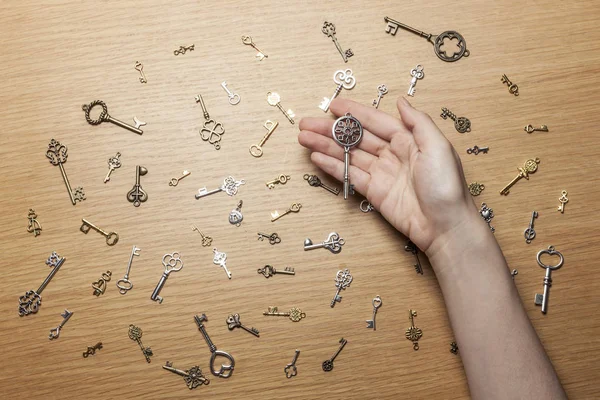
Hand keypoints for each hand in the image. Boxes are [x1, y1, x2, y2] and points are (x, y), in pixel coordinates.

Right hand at [298, 97, 476, 253]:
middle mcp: (392, 153)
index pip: (374, 121)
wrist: (446, 226)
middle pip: (355, 137)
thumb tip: (400, 101)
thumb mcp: (438, 146)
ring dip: (325, 146)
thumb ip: (418, 122)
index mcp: (407, 139)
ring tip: (303, 138)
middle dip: (330, 130)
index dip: (353, 112)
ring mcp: (381, 173)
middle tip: (306, 123)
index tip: (332, 105)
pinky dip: (332, 166)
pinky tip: (316, 157)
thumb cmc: (447, 186)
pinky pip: (349, 175)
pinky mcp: (373, 192)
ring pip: (348, 155)